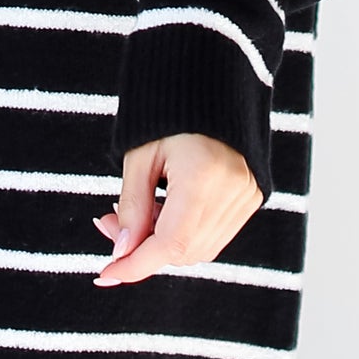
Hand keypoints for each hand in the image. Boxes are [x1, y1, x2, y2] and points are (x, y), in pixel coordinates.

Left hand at [92, 133, 263, 286]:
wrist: (212, 84)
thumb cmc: (168, 116)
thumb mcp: (139, 157)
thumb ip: (132, 206)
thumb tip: (121, 253)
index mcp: (202, 177)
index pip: (169, 243)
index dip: (135, 265)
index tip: (106, 274)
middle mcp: (231, 192)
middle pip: (184, 251)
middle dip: (143, 249)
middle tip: (111, 223)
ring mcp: (247, 196)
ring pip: (200, 249)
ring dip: (164, 243)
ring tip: (143, 208)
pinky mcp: (252, 197)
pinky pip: (215, 235)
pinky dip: (186, 234)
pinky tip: (167, 209)